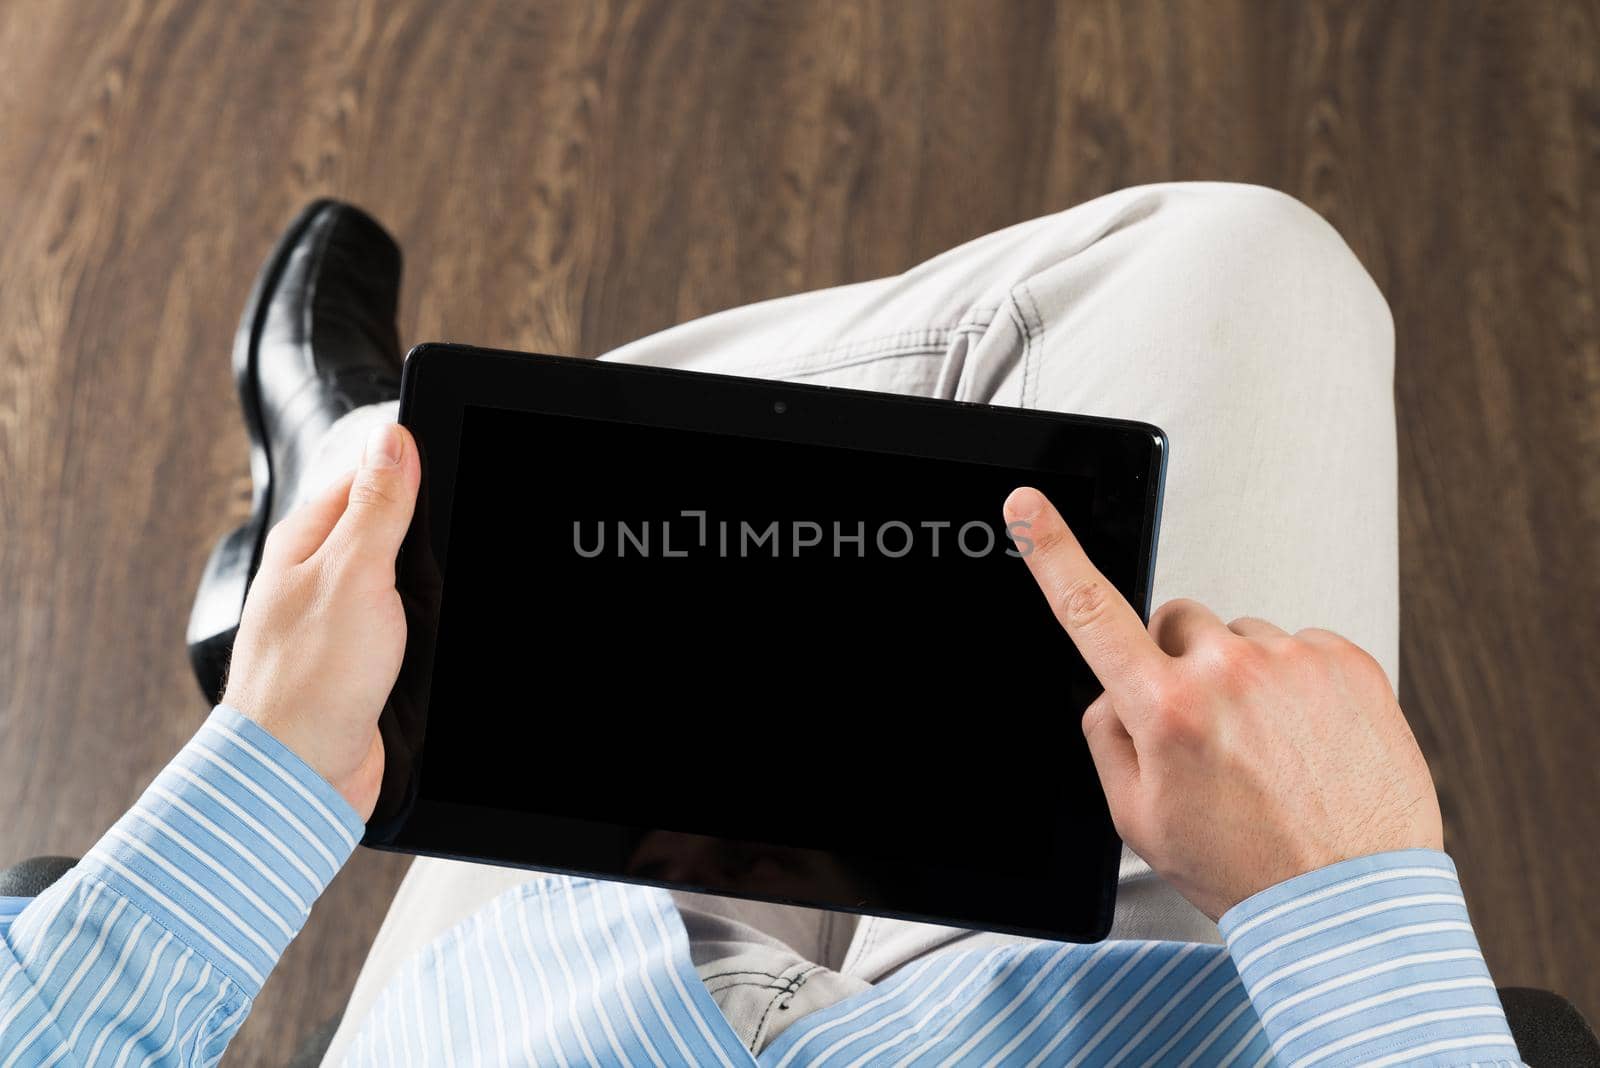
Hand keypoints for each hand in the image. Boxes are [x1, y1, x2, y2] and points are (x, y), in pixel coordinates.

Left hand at [222, 423, 420, 819]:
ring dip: (430, 590)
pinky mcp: (362, 662)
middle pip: (391, 530)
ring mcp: (340, 621)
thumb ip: (378, 507)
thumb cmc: (309, 682)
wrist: (300, 774)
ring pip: (403, 583)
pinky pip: (405, 628)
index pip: (367, 479)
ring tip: (443, 602)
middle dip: (429, 538)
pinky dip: (427, 629)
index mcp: (306, 542)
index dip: (413, 474)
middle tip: (453, 552)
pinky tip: (439, 638)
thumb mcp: (355, 574)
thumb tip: (393, 439)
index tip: (452, 476)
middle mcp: (318, 578)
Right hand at [1004, 486, 1441, 919]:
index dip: (1051, 551)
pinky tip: (1304, 740)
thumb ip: (1107, 738)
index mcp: (1166, 710)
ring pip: (1240, 638)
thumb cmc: (1246, 868)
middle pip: (1175, 622)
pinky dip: (1294, 685)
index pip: (1091, 611)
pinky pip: (1297, 648)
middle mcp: (1229, 672)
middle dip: (1177, 662)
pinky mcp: (1346, 662)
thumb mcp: (1138, 818)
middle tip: (1205, 730)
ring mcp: (1293, 662)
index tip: (1028, 507)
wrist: (1350, 901)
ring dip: (1242, 677)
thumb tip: (1111, 691)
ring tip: (1268, 749)